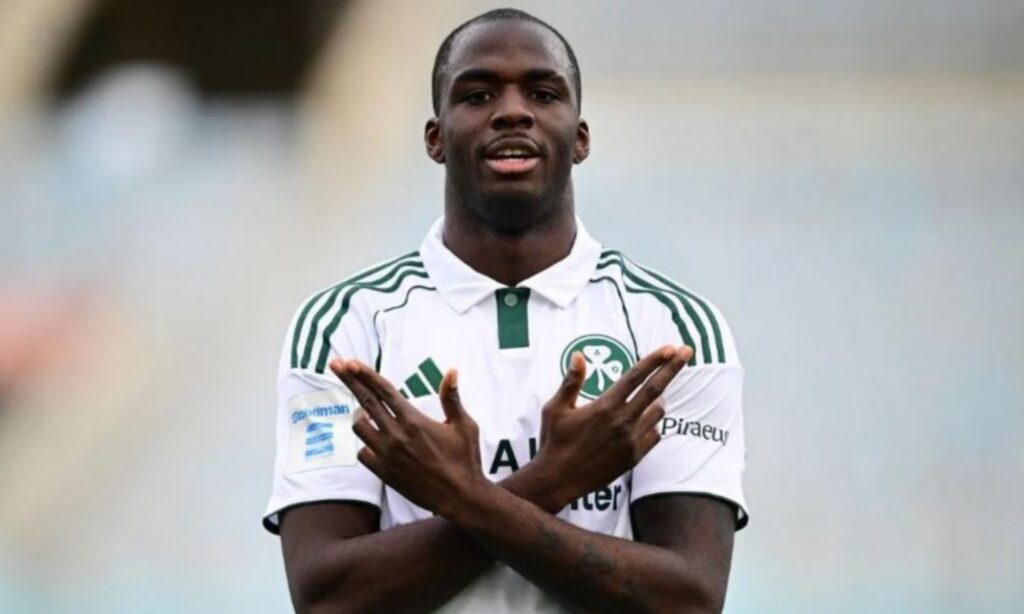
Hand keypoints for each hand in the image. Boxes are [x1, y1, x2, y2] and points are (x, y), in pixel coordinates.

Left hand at [329, 359, 484, 516]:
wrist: (459, 497)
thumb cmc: (465, 459)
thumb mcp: (464, 425)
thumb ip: (451, 398)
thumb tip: (452, 370)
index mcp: (414, 420)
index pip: (384, 391)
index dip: (365, 374)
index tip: (350, 362)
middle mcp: (396, 435)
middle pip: (365, 401)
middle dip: (348, 380)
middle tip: (335, 364)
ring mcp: (387, 455)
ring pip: (359, 426)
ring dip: (360, 415)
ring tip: (367, 411)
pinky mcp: (384, 473)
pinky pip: (363, 452)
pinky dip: (366, 445)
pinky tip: (376, 442)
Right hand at [531, 345, 693, 509]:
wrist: (559, 480)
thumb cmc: (554, 441)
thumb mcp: (555, 408)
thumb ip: (571, 381)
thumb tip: (578, 355)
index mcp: (604, 406)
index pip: (635, 376)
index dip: (654, 360)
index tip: (670, 348)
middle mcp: (622, 421)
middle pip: (655, 389)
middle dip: (673, 368)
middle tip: (687, 351)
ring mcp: (631, 440)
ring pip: (658, 412)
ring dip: (658, 400)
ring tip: (649, 396)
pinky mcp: (634, 457)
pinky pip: (654, 434)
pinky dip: (652, 424)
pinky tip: (641, 422)